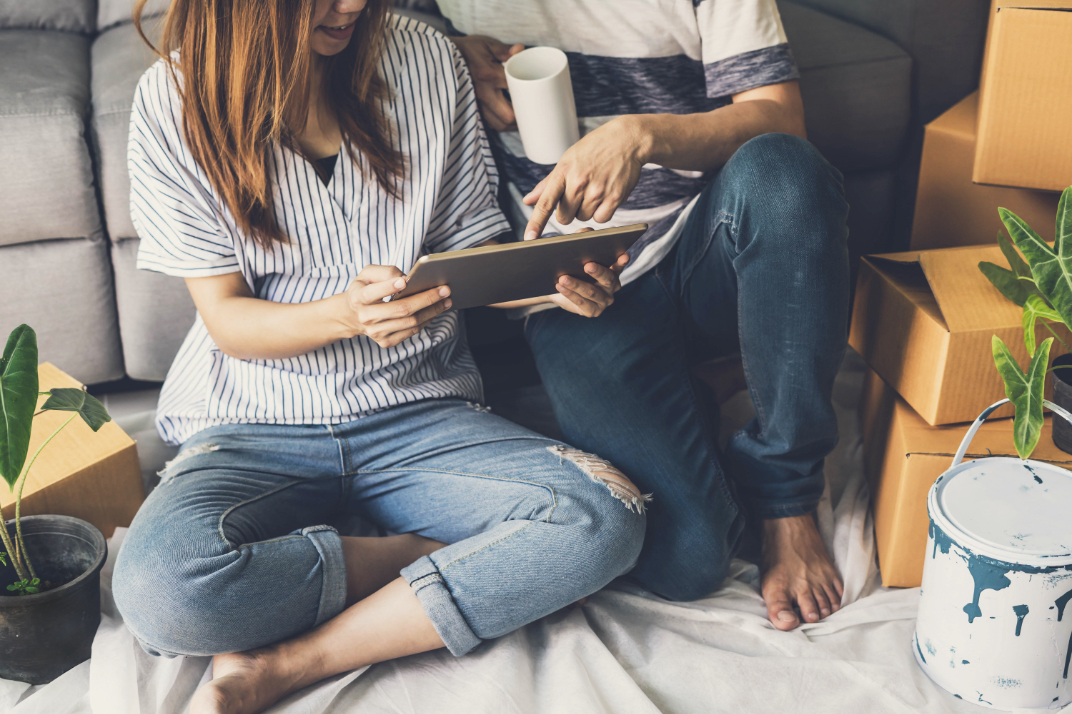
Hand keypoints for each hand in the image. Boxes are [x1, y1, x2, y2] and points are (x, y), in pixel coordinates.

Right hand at [343, 265, 451, 347]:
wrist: (352, 315)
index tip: (404, 281)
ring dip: (432, 311)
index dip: (388, 287)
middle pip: (401, 309)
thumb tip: (406, 279)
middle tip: (444, 289)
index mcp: (358, 298)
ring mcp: (376, 332)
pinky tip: (436, 310)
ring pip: (410, 322)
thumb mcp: (367, 274)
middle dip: (426, 298)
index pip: (372, 293)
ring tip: (447, 300)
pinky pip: (412, 331)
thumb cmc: (364, 289)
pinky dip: (427, 320)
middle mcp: (366, 317)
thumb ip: (384, 272)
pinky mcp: (386, 342)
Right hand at [448, 35, 524, 130]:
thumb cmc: (467, 50)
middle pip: (508, 116)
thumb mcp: (485, 44)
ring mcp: (476, 104)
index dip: (529, 93)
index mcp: (488, 75)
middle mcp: (482, 93)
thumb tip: (521, 50)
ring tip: (522, 117)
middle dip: (522, 117)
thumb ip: (504, 50)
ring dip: (513, 124)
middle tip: (532, 111)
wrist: (443, 59)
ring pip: (499, 124)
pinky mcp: (472, 110)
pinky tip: (508, 118)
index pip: (515, 89)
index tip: (537, 93)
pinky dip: (501, 124)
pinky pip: (489, 124)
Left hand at [523, 115, 648, 240]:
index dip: (536, 223)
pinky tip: (605, 196)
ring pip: (583, 219)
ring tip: (594, 189)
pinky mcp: (615, 197)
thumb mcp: (567, 160)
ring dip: (586, 210)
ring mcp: (598, 191)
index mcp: (563, 172)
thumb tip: (528, 201)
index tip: (529, 238)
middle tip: (578, 194)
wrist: (627, 139)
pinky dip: (602, 212)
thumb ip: (547, 184)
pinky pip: (601, 219)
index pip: (546, 202)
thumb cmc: (594, 149)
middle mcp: (579, 182)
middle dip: (568, 211)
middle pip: (564, 218)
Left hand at [544, 229, 629, 317]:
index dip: (622, 261)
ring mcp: (604, 301)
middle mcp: (612, 286)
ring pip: (591, 292)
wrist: (557, 288)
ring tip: (563, 278)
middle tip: (587, 265)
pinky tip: (560, 286)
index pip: (619, 265)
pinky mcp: (593, 311)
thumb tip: (584, 232)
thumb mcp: (576, 250)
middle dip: (598, 272)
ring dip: (577, 284)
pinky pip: (581, 303)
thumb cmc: (571, 266)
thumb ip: (582, 238)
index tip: (623, 256)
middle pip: (608, 279)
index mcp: (613, 270)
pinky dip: (570, 294)